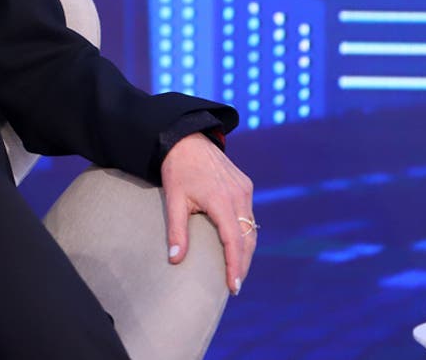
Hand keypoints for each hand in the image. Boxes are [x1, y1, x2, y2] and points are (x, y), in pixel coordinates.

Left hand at [159, 132, 255, 294]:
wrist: (186, 139)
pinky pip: (249, 215)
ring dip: (246, 250)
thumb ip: (177, 230)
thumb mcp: (173, 199)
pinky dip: (246, 233)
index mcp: (221, 200)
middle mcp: (239, 196)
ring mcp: (244, 190)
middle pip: (247, 239)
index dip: (235, 266)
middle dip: (243, 264)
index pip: (233, 241)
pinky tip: (237, 246)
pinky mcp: (245, 186)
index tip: (234, 287)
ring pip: (251, 228)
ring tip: (237, 271)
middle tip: (234, 285)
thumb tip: (175, 259)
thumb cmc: (177, 169)